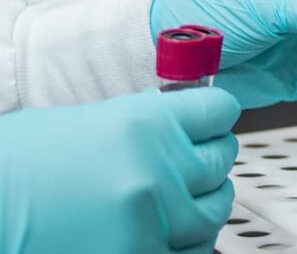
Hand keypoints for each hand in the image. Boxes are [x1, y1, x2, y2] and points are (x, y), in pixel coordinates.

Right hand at [0, 88, 240, 253]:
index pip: (220, 111)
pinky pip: (195, 251)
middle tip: (196, 160)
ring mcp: (152, 222)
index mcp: (142, 124)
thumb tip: (183, 127)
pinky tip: (166, 232)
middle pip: (222, 160)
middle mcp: (155, 172)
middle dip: (210, 159)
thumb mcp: (84, 124)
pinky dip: (185, 241)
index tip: (212, 122)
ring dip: (204, 203)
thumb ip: (144, 125)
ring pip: (216, 210)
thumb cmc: (16, 167)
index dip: (216, 116)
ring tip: (183, 199)